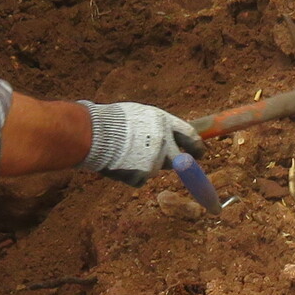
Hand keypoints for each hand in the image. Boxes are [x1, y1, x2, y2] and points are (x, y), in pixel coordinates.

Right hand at [81, 101, 201, 184]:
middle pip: (180, 159)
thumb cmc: (112, 121)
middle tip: (173, 163)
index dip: (197, 146)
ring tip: (126, 154)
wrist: (93, 133)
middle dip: (179, 163)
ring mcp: (154, 160)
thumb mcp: (140, 115)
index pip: (191, 136)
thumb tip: (169, 136)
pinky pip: (141, 179)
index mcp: (164, 122)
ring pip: (156, 168)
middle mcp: (164, 141)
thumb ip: (156, 126)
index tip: (201, 153)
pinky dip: (133, 175)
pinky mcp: (142, 175)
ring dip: (146, 165)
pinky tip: (120, 164)